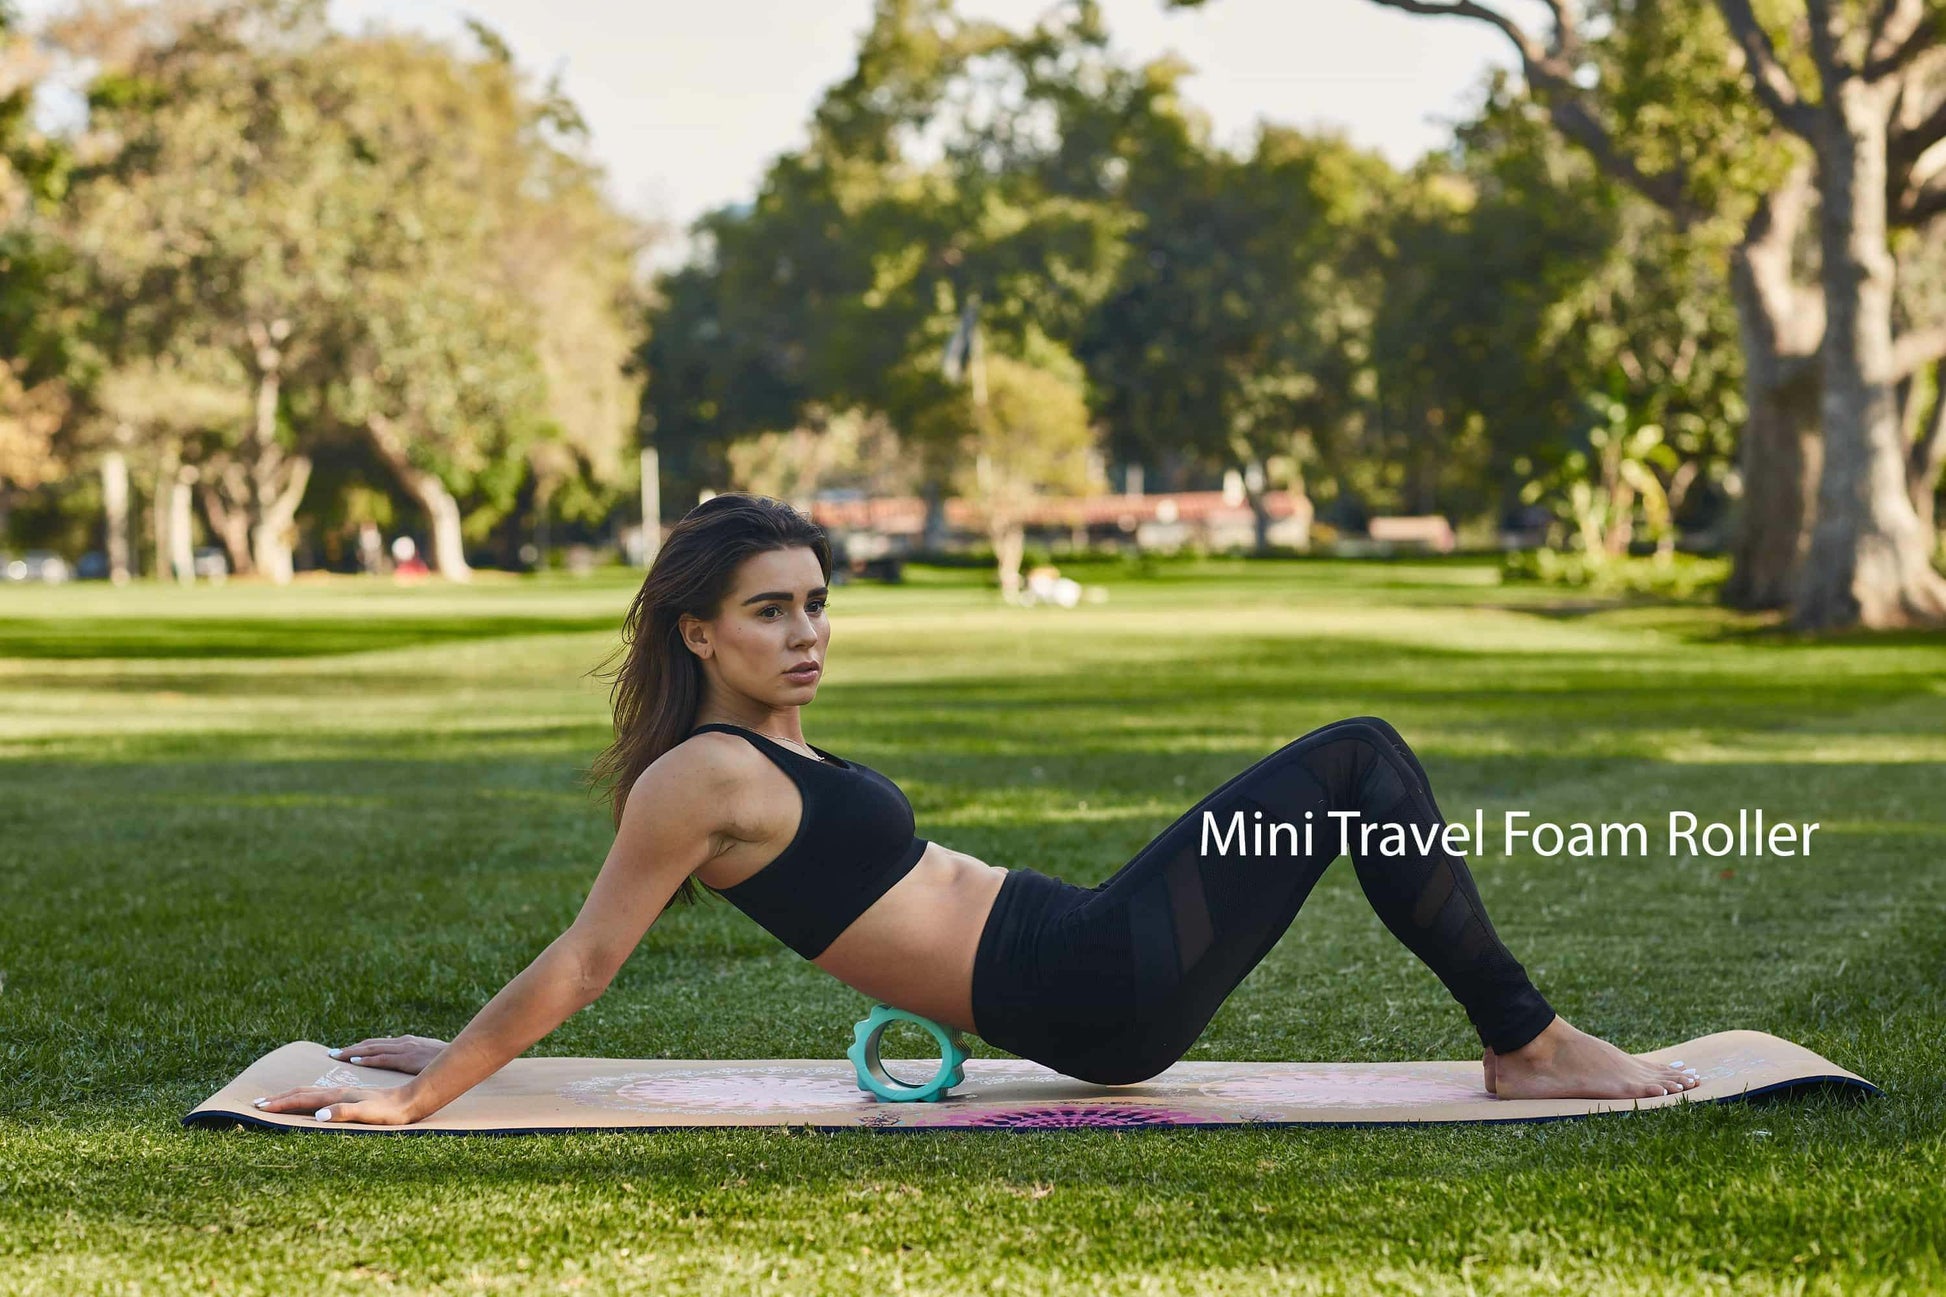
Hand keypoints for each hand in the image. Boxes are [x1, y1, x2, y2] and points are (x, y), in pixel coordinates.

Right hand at [253, 1083, 421, 1125]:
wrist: (412, 1101)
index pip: (302, 1099)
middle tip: (256, 1103)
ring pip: (312, 1092)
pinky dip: (308, 1096)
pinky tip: (310, 1098)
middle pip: (303, 1092)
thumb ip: (343, 1113)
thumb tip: (317, 1116)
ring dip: (291, 1095)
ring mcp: (345, 1093)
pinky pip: (324, 1095)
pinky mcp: (352, 1097)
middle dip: (279, 1098)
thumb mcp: (367, 1115)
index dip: (280, 1103)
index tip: (258, 1107)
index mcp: (338, 1097)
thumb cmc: (391, 1112)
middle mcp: (339, 1092)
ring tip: (276, 1099)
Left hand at [326, 1034, 447, 1073]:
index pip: (378, 1045)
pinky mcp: (408, 1058)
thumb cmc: (448, 1062)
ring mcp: (405, 1049)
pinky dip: (367, 1058)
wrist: (465, 1056)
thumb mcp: (428, 1058)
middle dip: (351, 1048)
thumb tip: (405, 1066)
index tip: (343, 1053)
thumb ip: (414, 1060)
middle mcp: (403, 1043)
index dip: (360, 1048)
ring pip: (373, 1048)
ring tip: (336, 1055)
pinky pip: (383, 1057)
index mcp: (407, 1043)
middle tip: (332, 1053)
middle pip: (371, 1045)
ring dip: (353, 1051)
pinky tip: (354, 1060)